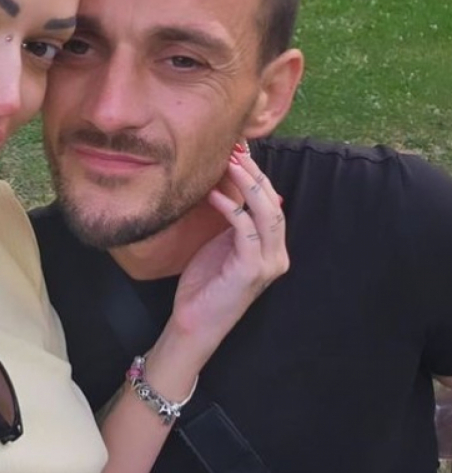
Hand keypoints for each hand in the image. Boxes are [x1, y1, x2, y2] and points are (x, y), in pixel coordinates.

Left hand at [170, 146, 287, 362]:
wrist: (194, 321)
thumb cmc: (205, 283)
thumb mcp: (222, 244)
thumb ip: (234, 221)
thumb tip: (230, 184)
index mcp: (272, 248)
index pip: (272, 202)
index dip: (257, 175)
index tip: (237, 151)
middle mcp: (277, 255)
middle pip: (273, 203)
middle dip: (254, 174)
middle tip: (233, 150)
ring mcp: (268, 264)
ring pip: (266, 213)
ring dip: (247, 184)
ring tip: (228, 164)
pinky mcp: (251, 270)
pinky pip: (245, 229)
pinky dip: (230, 207)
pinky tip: (212, 193)